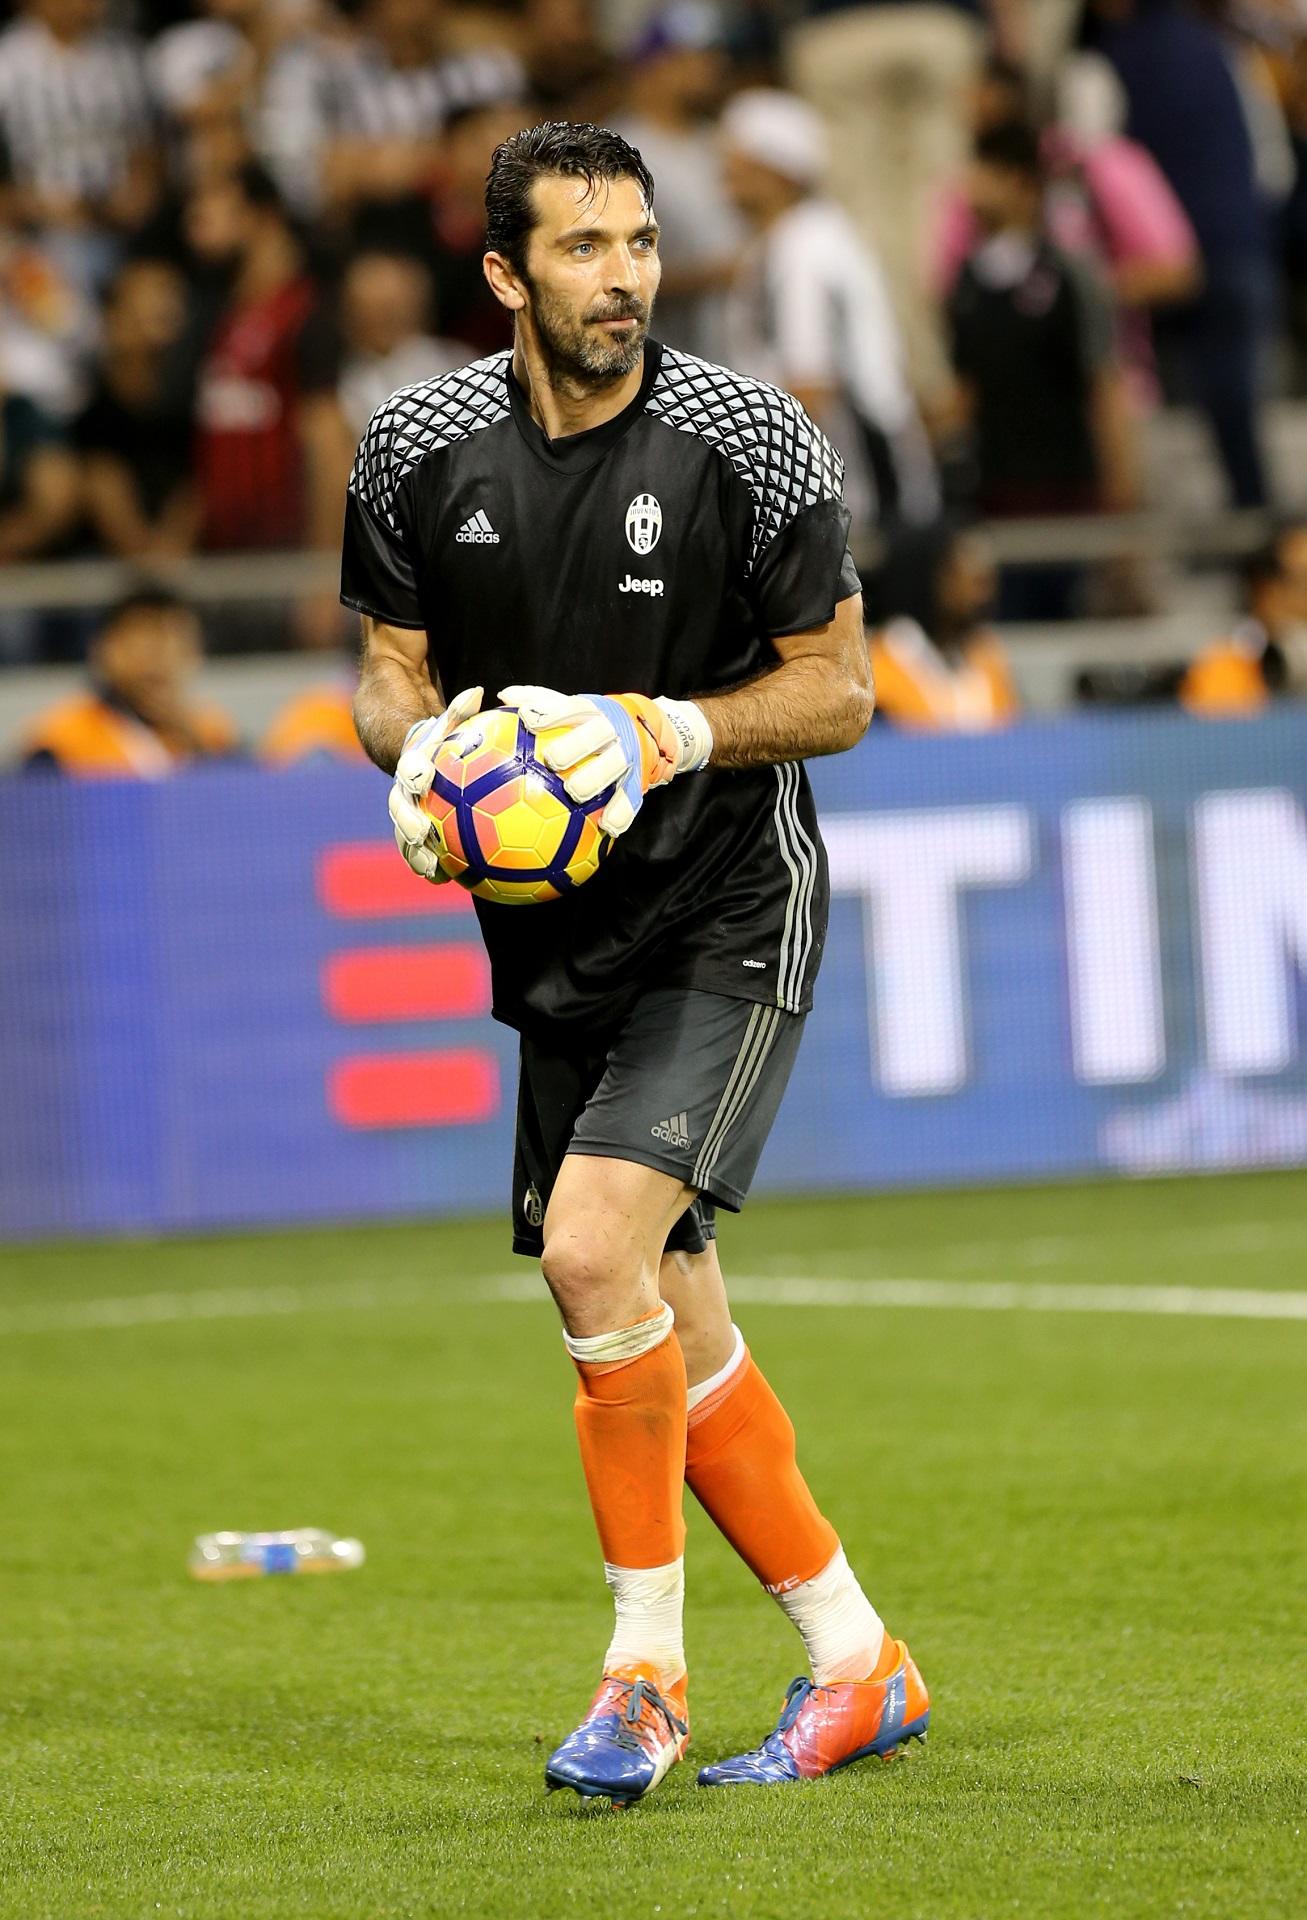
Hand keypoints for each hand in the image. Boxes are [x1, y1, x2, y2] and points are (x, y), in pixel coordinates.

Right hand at [387, 686, 482, 880]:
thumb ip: (458, 710)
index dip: (415, 772)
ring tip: (432, 870)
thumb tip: (479, 691)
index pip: (410, 766)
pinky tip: (445, 880)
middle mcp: (402, 788)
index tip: (423, 778)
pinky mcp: (411, 826)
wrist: (403, 746)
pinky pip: (417, 848)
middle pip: (400, 806)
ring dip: (415, 852)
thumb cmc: (436, 733)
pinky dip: (428, 863)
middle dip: (409, 821)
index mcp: (410, 762)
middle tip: (421, 833)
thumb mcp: (446, 719)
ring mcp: (404, 809)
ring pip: (404, 833)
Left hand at [501, 686, 711, 836]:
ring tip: (576, 793)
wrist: (647, 729)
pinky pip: (632, 799)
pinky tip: (608, 827)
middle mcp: (612, 732)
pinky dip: (621, 813)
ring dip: (596, 779)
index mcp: (593, 712)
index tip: (529, 721)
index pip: (571, 708)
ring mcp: (627, 756)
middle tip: (553, 760)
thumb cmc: (594, 720)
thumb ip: (541, 702)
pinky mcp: (639, 781)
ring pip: (614, 767)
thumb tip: (504, 695)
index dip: (551, 714)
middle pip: (594, 736)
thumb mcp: (574, 707)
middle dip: (575, 746)